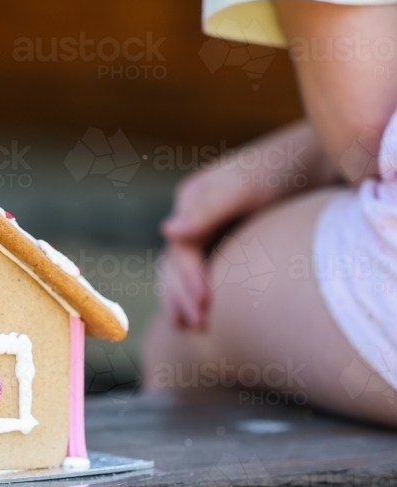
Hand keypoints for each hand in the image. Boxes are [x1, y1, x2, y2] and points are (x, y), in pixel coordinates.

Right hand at [159, 121, 336, 329]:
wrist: (320, 158)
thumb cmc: (286, 170)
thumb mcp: (247, 188)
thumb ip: (207, 210)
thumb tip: (166, 230)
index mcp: (190, 200)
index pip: (180, 249)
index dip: (187, 278)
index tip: (204, 304)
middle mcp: (193, 216)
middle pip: (176, 263)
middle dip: (182, 295)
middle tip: (198, 325)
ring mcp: (207, 229)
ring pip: (183, 271)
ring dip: (182, 299)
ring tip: (191, 328)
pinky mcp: (225, 240)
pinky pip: (203, 271)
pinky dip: (197, 293)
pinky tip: (205, 317)